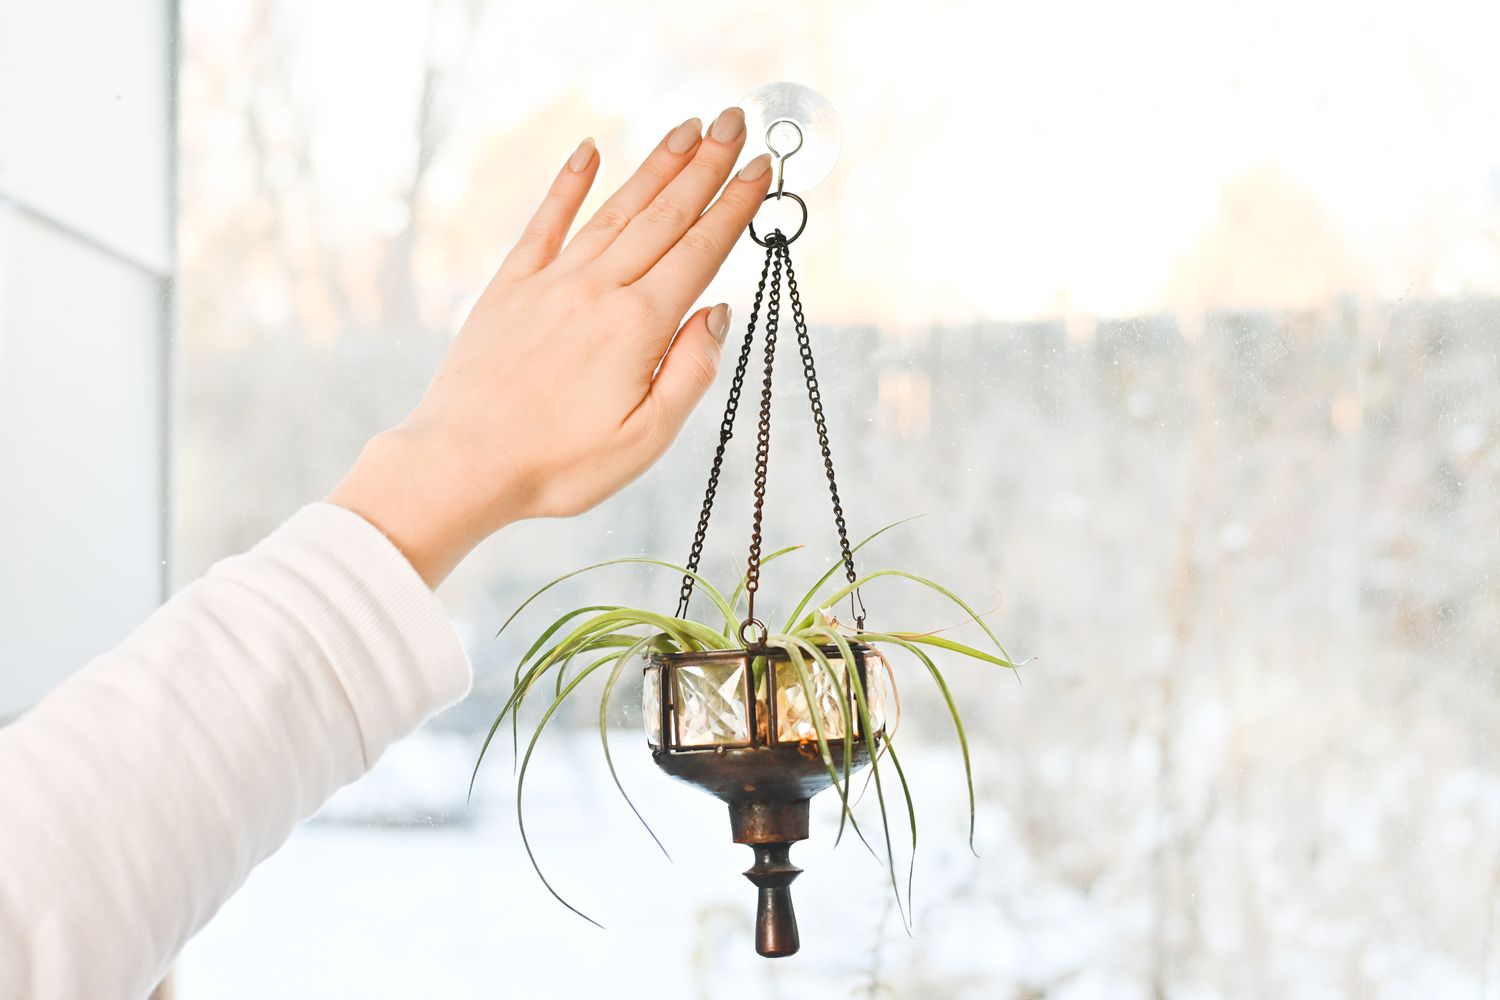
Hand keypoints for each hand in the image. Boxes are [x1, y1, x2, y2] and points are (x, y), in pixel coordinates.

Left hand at [329, 107, 772, 586]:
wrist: (462, 463)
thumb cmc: (558, 464)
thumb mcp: (646, 439)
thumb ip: (691, 371)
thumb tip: (717, 312)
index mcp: (639, 326)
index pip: (701, 251)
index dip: (735, 206)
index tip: (761, 167)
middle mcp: (598, 290)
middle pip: (664, 215)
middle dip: (706, 165)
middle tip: (735, 120)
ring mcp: (552, 282)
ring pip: (616, 209)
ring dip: (655, 165)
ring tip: (687, 128)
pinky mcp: (510, 287)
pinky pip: (546, 222)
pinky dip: (570, 184)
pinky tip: (589, 151)